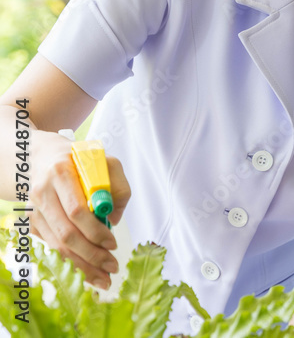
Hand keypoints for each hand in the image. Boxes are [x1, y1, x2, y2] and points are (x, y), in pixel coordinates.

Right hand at [28, 130, 130, 288]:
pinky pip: (52, 248)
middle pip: (66, 233)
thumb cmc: (81, 161)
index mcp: (62, 174)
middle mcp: (43, 193)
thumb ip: (117, 188)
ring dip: (81, 266)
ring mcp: (35, 210)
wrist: (44, 157)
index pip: (77, 210)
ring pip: (57, 245)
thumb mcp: (107, 164)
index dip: (95, 231)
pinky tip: (87, 272)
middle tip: (112, 267)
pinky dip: (70, 262)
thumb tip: (113, 220)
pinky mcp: (33, 223)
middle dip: (91, 255)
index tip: (113, 243)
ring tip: (103, 279)